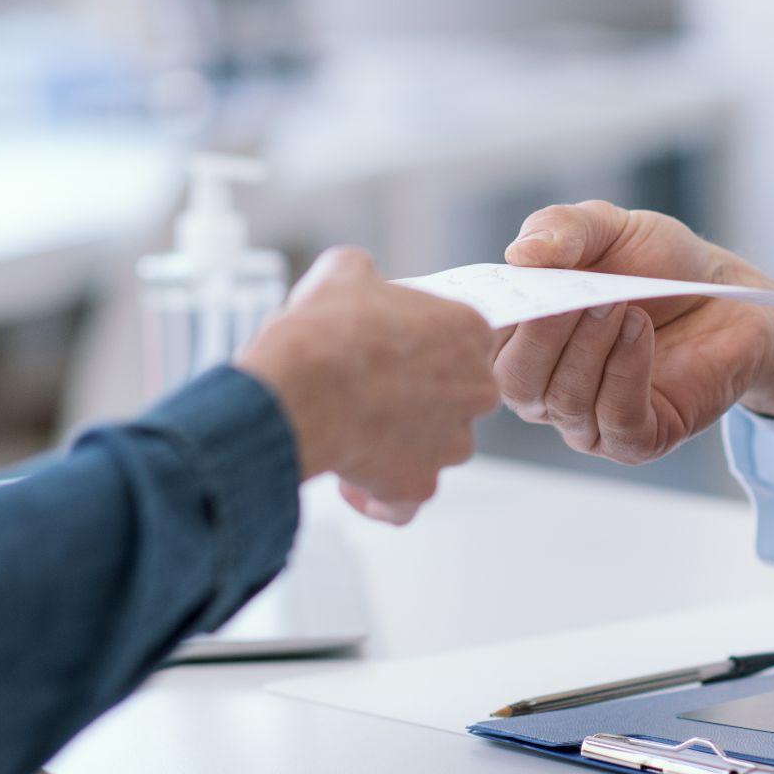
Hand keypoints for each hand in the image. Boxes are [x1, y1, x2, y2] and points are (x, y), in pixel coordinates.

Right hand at [238, 246, 498, 524]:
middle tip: (369, 393)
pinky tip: (352, 487)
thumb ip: (365, 276)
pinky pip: (405, 500)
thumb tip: (357, 276)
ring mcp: (452, 442)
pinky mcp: (420, 485)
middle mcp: (475, 389)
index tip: (388, 350)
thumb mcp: (343, 273)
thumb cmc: (325, 332)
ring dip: (400, 446)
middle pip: (454, 397)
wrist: (298, 389)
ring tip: (351, 435)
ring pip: (434, 448)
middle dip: (417, 399)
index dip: (418, 347)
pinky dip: (381, 497)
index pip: (458, 340)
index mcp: (469, 331)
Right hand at [495, 202, 773, 463]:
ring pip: (564, 401)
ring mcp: (588, 420)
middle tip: (585, 294)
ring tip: (622, 304)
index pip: (480, 346)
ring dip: (592, 347)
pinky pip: (613, 421)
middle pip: (515, 382)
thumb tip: (520, 254)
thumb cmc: (657, 263)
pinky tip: (641, 333)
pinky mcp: (637, 440)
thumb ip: (560, 230)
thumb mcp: (607, 228)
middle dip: (546, 335)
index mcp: (521, 340)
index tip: (523, 283)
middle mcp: (545, 387)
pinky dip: (624, 374)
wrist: (727, 294)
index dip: (492, 319)